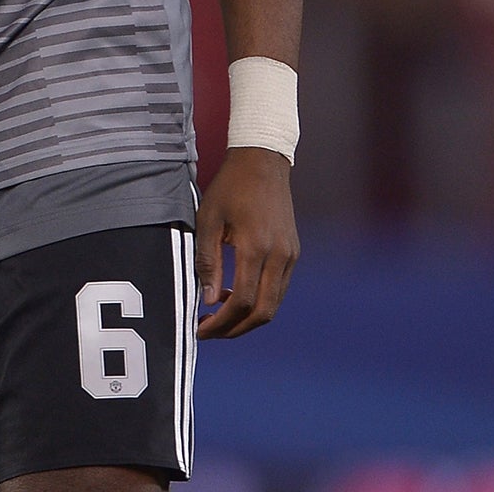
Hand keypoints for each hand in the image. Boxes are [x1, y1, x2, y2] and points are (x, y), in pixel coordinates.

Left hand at [194, 146, 298, 338]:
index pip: (241, 301)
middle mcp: (279, 257)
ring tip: (218, 317)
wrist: (263, 162)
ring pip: (274, 304)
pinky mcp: (293, 253)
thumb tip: (208, 301)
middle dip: (235, 329)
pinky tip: (234, 295)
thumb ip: (207, 261)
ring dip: (247, 318)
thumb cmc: (230, 187)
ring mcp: (290, 256)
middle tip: (209, 331)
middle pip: (263, 312)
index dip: (220, 322)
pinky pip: (278, 289)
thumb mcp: (208, 219)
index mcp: (256, 247)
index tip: (199, 329)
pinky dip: (258, 301)